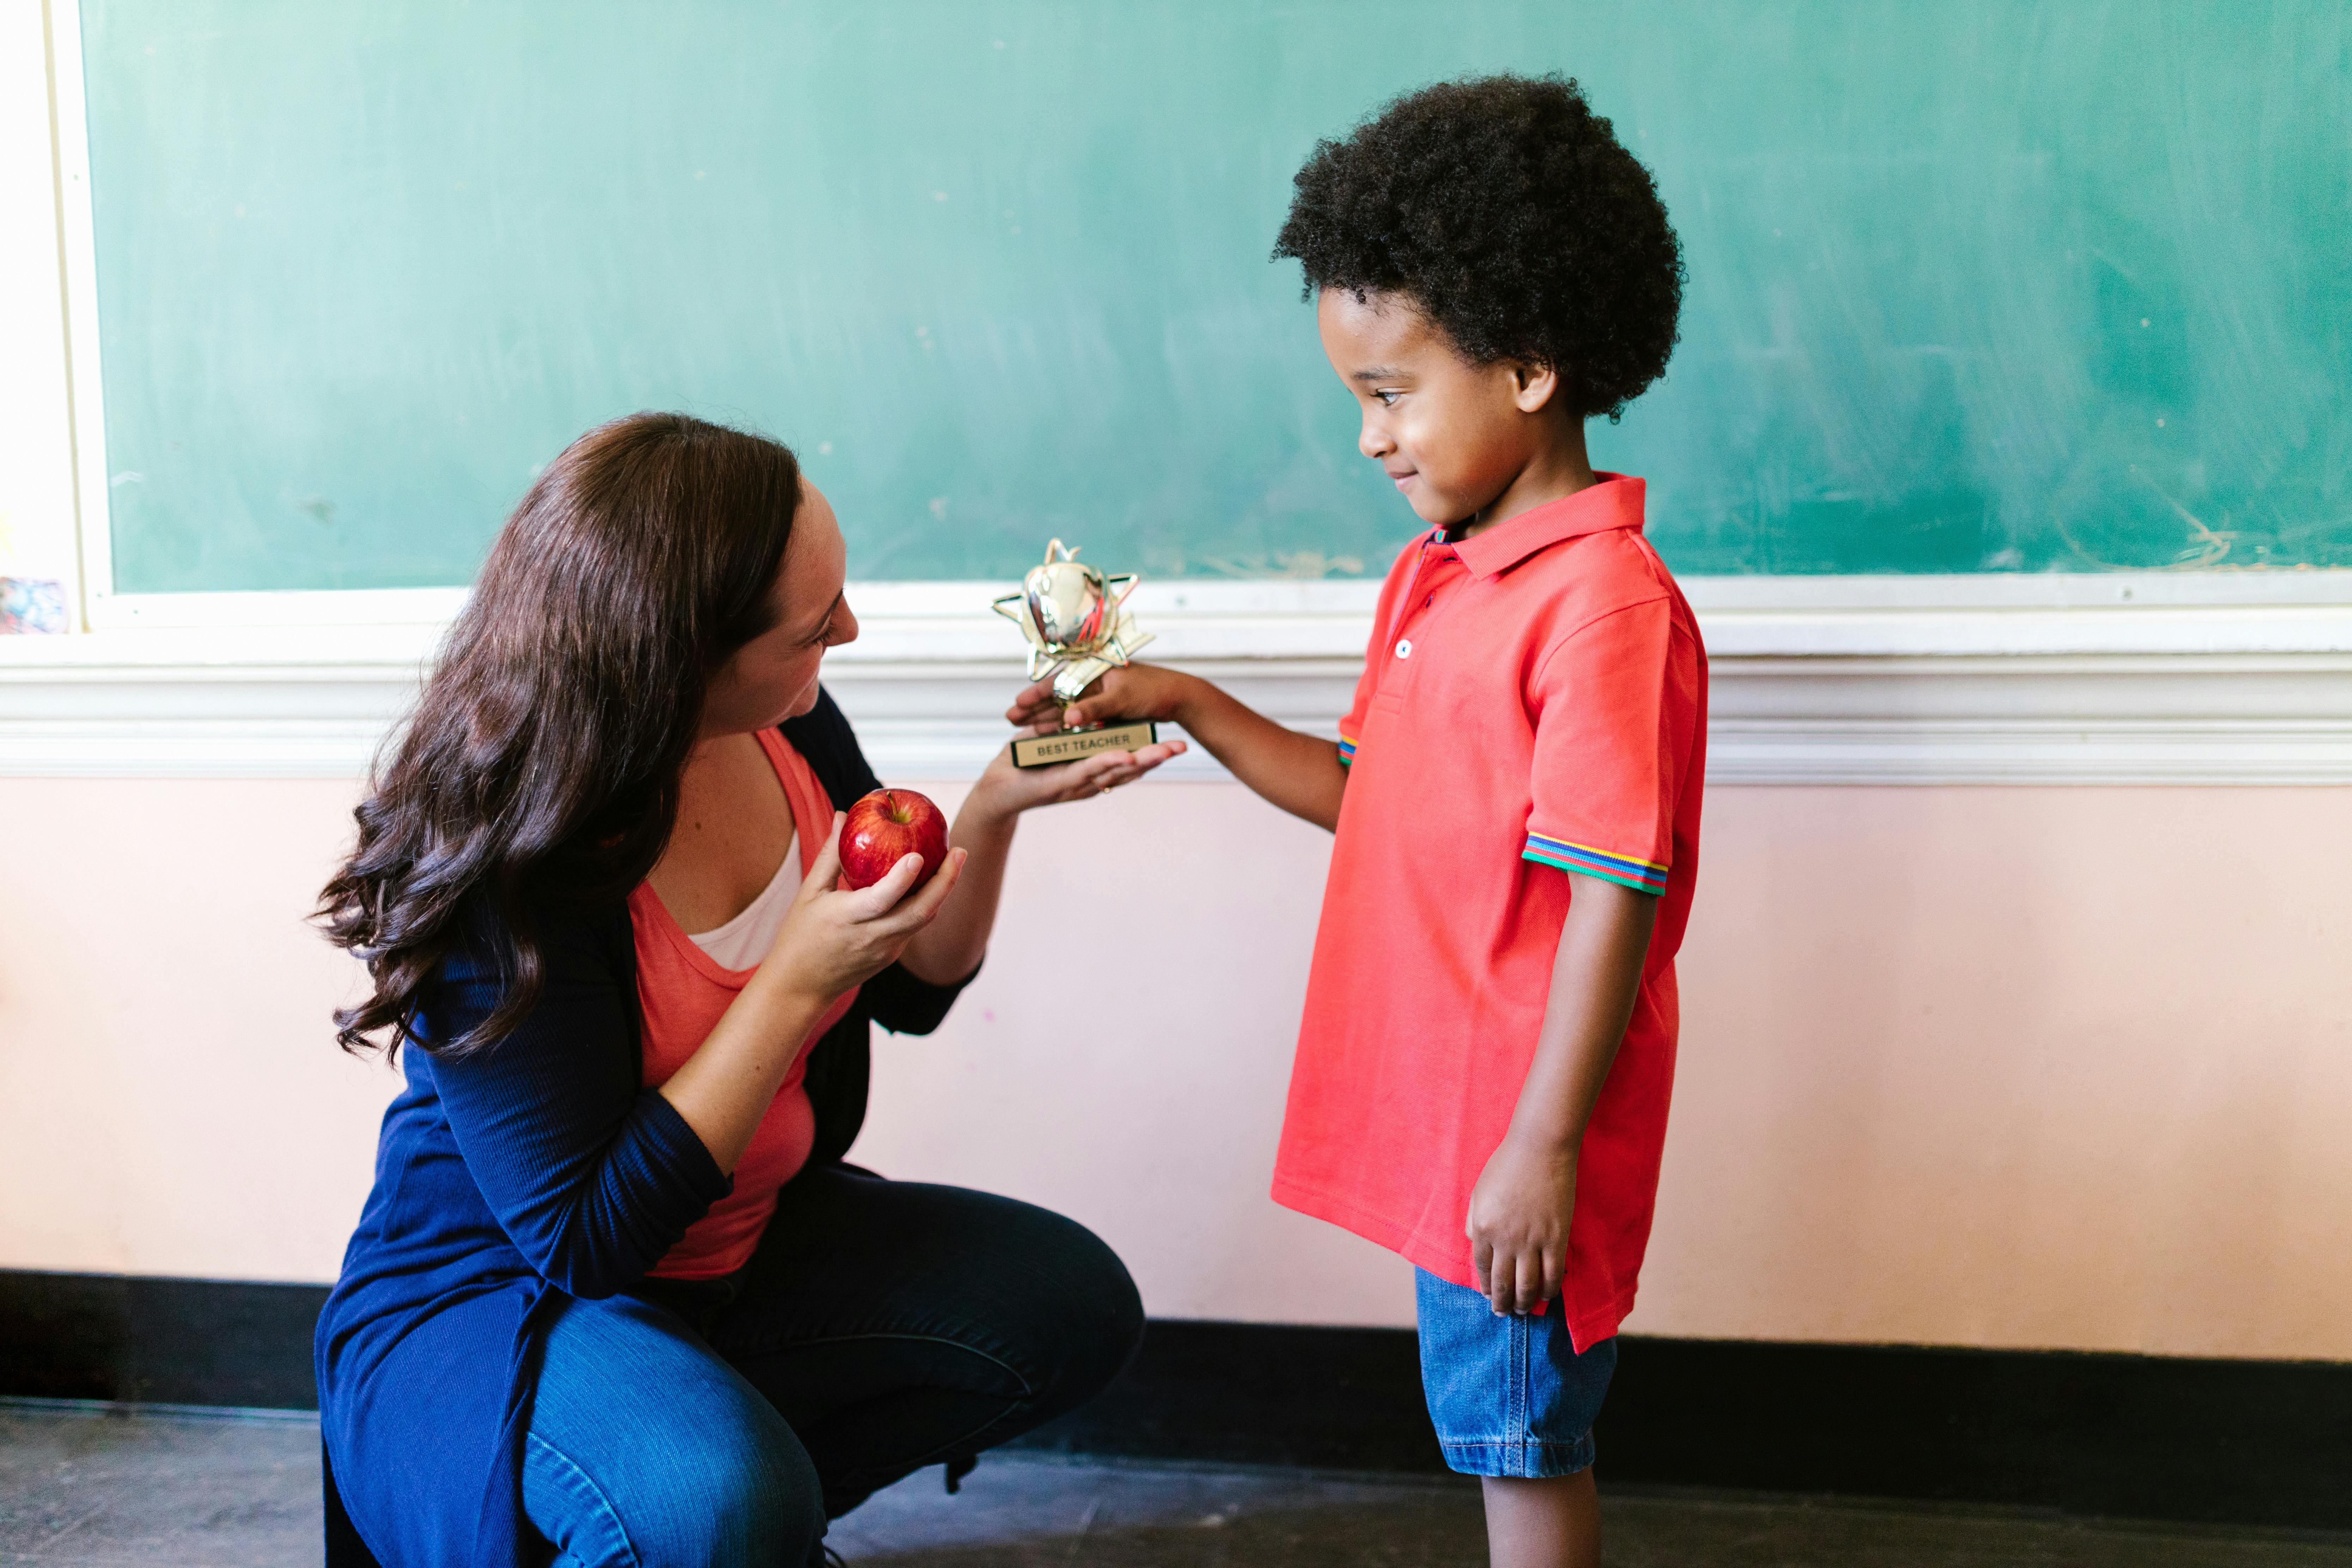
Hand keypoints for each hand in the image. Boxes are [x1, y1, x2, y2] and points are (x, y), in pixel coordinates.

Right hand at [759, 813, 966, 1002]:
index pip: (881, 900)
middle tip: (960, 852)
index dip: (901, 879)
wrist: (801, 986)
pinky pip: (915, 926)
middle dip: (945, 882)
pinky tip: (934, 882)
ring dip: (942, 891)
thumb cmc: (799, 935)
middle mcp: (871, 937)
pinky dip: (927, 904)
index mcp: (846, 918)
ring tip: (954, 861)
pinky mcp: (892, 956)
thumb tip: (843, 815)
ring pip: (923, 919)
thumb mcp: (809, 893)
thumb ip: (830, 854)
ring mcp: (886, 950)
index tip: (918, 855)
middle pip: (920, 912)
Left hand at [965, 722, 1189, 817]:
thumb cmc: (1021, 762)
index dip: (1150, 751)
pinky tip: (1125, 757)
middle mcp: (1088, 779)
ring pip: (1113, 771)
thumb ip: (1070, 726)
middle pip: (1129, 768)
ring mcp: (1075, 783)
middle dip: (1156, 757)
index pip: (1127, 760)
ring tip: (1165, 752)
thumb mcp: (1049, 736)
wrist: (994, 789)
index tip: (1175, 743)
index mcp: (1090, 768)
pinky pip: (1085, 771)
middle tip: (1184, 747)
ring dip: (1140, 761)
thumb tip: (1089, 708)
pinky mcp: (1059, 783)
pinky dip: (1105, 763)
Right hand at [1003, 662, 1197, 734]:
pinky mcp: (1104, 706)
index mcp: (1094, 670)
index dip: (1035, 694)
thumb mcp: (1122, 700)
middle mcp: (1093, 680)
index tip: (1016, 705)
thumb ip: (1094, 709)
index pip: (1057, 681)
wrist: (1178, 696)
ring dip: (1043, 716)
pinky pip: (1076, 715)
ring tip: (1020, 728)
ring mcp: (1098, 694)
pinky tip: (1046, 731)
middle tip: (1009, 718)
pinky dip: (1061, 722)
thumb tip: (1069, 719)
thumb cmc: (1152, 692)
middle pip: (1055, 694)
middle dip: (1033, 707)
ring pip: (1063, 706)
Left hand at [1465, 1134, 1576, 1315]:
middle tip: (1504, 1314)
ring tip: (1523, 1309)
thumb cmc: (1506, 1166)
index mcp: (1483, 1227)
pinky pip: (1553, 1273)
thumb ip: (1474, 1221)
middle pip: (1503, 1283)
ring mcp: (1532, 1240)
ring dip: (1524, 1302)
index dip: (1486, 1287)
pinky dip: (1550, 1289)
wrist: (1539, 1149)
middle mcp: (1505, 1239)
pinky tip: (1547, 1295)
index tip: (1489, 1297)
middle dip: (1502, 1303)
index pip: (1482, 1268)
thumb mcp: (1478, 1192)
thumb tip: (1475, 1244)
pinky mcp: (1557, 1238)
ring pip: (1528, 1285)